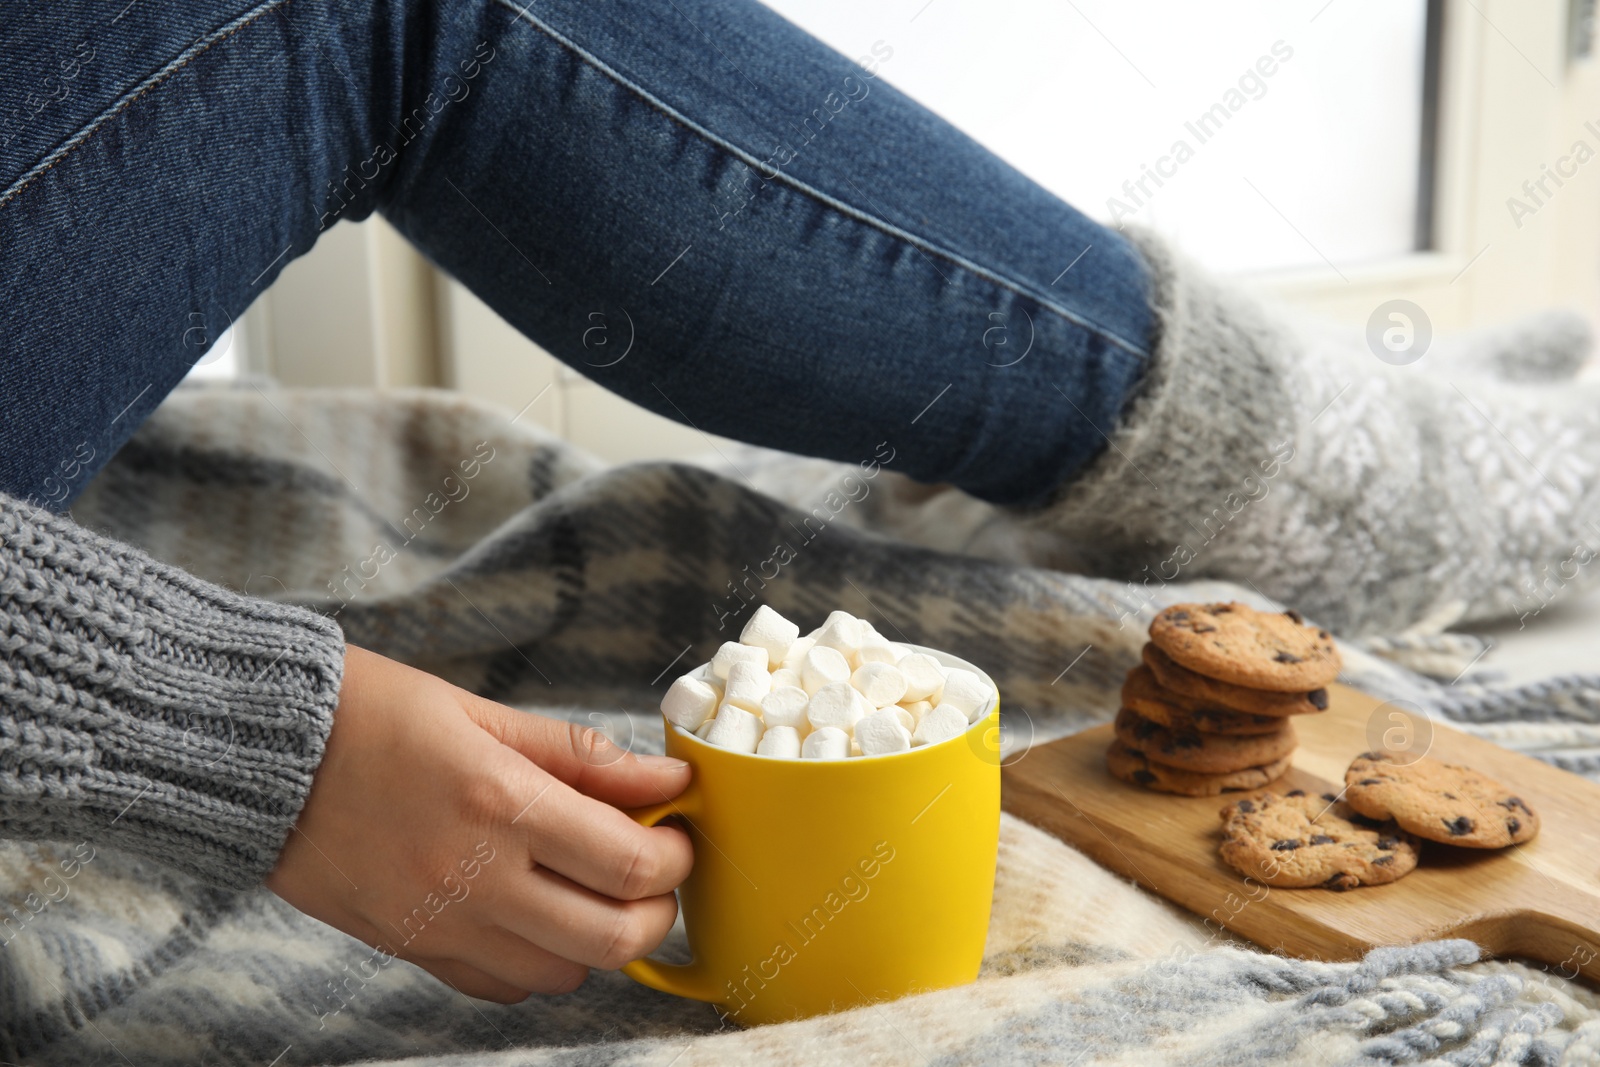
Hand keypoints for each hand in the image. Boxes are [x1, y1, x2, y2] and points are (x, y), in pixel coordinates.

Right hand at [266, 644, 693, 1002]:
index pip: (627, 863)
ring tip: (593, 889)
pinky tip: (535, 914)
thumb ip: (580, 756)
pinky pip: (500, 988)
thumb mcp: (482, 712)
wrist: (260, 754)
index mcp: (498, 803)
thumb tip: (664, 780)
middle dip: (656, 911)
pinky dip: (538, 964)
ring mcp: (439, 922)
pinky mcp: (410, 947)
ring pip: (562, 974)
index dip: (674, 856)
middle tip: (654, 873)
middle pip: (611, 938)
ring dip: (599, 940)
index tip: (677, 834)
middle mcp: (473, 876)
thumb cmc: (370, 714)